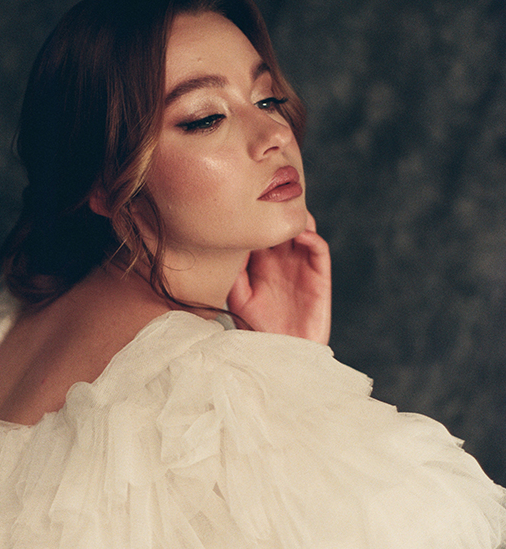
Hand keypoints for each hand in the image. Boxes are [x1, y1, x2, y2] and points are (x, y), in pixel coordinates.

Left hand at [227, 213, 331, 342]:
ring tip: (286, 208)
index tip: (243, 200)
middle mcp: (281, 259)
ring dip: (295, 217)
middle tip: (266, 194)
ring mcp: (301, 264)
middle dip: (275, 208)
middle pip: (280, 224)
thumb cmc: (257, 328)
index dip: (254, 214)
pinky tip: (300, 233)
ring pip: (301, 229)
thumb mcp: (238, 297)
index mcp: (260, 262)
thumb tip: (230, 243)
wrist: (283, 353)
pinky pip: (318, 248)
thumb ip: (235, 272)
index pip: (259, 229)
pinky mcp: (318, 275)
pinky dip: (311, 236)